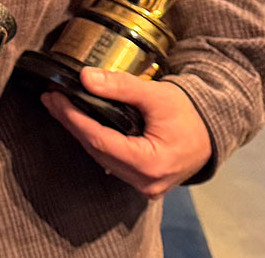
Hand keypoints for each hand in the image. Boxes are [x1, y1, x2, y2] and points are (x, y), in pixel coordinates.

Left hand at [42, 67, 212, 196]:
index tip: (54, 98)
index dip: (73, 119)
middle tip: (50, 100)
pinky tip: (81, 123)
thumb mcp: (158, 95)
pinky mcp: (142, 181)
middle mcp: (145, 182)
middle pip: (97, 150)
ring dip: (80, 132)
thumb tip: (85, 78)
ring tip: (60, 108)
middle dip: (71, 123)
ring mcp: (144, 186)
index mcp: (151, 164)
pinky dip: (95, 141)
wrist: (214, 130)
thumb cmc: (190, 114)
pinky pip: (111, 160)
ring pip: (102, 157)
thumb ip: (122, 87)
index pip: (100, 140)